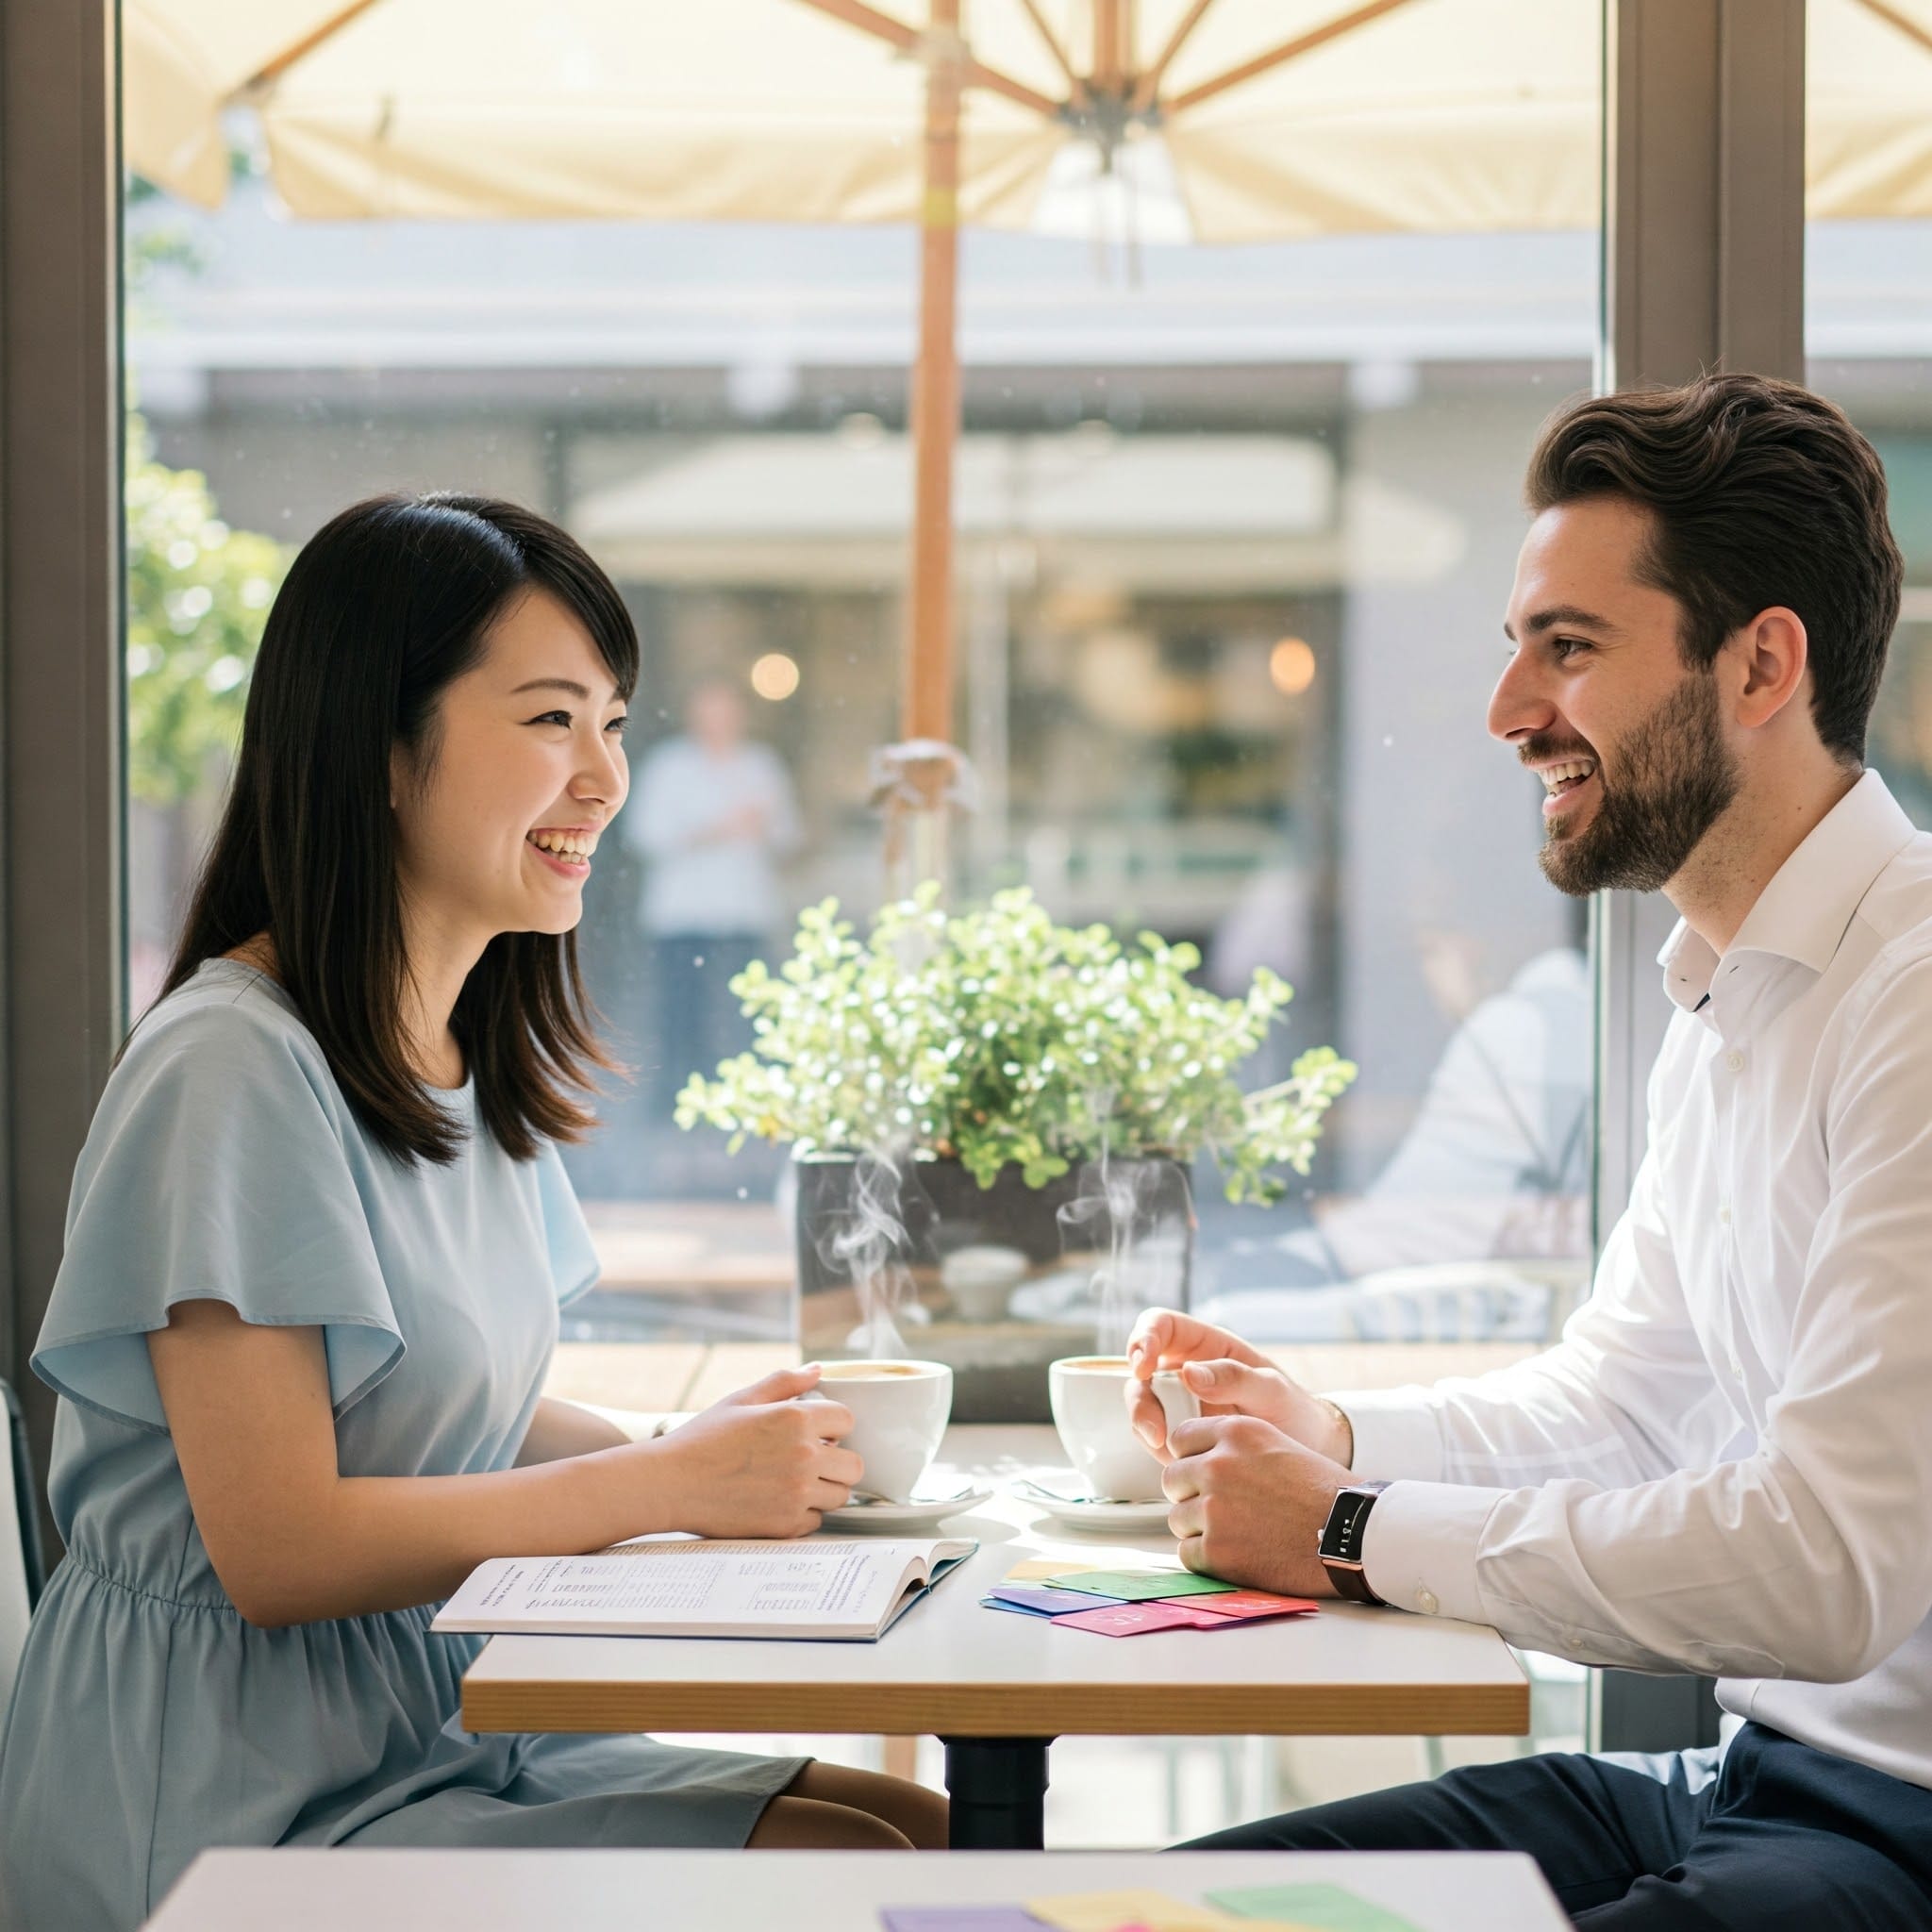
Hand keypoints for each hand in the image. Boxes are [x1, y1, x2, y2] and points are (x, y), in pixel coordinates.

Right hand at [651, 1365, 861, 1538]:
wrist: (669, 1484)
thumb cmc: (702, 1439)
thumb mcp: (742, 1400)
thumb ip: (784, 1382)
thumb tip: (817, 1370)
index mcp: (795, 1419)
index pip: (848, 1420)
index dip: (834, 1425)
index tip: (818, 1431)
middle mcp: (804, 1456)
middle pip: (854, 1464)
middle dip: (837, 1460)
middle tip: (811, 1460)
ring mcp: (797, 1494)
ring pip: (840, 1495)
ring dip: (823, 1488)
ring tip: (793, 1481)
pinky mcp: (786, 1525)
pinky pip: (816, 1521)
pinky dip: (803, 1514)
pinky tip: (777, 1501)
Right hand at [1123, 1307, 1351, 1466]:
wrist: (1309, 1450)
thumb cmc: (1293, 1409)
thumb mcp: (1272, 1388)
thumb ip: (1234, 1377)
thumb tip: (1189, 1373)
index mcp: (1207, 1346)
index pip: (1161, 1325)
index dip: (1144, 1338)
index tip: (1145, 1365)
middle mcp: (1186, 1371)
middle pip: (1141, 1371)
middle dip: (1139, 1396)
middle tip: (1152, 1425)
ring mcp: (1180, 1404)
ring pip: (1141, 1404)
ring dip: (1143, 1424)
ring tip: (1165, 1446)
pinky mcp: (1182, 1434)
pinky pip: (1155, 1436)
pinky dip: (1157, 1448)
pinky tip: (1176, 1458)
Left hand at [1162, 1413, 1351, 1597]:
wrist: (1355, 1536)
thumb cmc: (1325, 1493)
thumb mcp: (1278, 1446)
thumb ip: (1234, 1448)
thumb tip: (1195, 1460)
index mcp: (1235, 1432)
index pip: (1180, 1440)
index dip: (1192, 1459)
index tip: (1206, 1475)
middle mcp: (1217, 1465)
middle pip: (1172, 1479)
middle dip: (1190, 1494)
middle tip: (1222, 1510)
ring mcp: (1213, 1509)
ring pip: (1177, 1518)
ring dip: (1199, 1528)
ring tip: (1239, 1534)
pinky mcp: (1217, 1551)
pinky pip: (1188, 1554)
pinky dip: (1208, 1559)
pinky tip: (1239, 1555)